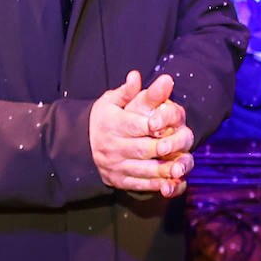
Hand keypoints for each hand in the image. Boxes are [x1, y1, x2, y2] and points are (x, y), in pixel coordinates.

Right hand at [89, 70, 194, 195]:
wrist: (81, 145)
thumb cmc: (105, 118)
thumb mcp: (112, 101)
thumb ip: (128, 91)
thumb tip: (136, 76)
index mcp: (112, 124)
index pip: (134, 124)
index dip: (153, 124)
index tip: (169, 124)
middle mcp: (112, 147)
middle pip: (140, 149)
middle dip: (161, 149)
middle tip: (179, 147)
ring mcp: (115, 166)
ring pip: (142, 170)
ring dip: (162, 171)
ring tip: (180, 168)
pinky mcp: (118, 180)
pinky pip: (139, 184)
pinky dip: (156, 185)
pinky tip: (172, 183)